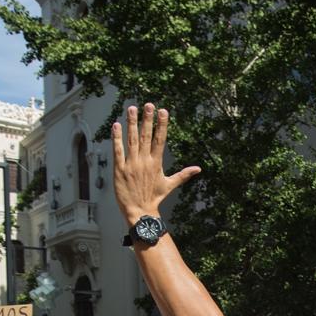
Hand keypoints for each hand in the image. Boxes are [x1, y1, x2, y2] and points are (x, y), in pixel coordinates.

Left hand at [112, 104, 201, 223]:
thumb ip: (183, 174)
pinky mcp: (119, 170)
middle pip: (146, 136)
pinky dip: (116, 138)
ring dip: (132, 123)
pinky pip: (118, 151)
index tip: (163, 111)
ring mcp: (131, 165)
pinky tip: (116, 125)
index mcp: (156, 163)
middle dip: (147, 119)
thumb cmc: (154, 198)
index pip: (160, 139)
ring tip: (132, 108)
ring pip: (132, 140)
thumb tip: (199, 169)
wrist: (139, 211)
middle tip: (149, 104)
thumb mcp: (169, 185)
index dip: (161, 125)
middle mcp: (144, 161)